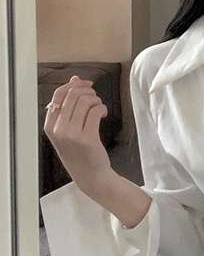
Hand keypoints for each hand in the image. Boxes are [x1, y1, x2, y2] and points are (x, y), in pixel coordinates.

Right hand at [43, 75, 111, 193]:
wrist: (91, 176)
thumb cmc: (80, 152)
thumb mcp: (68, 130)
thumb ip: (69, 106)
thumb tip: (75, 79)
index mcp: (49, 126)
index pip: (58, 95)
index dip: (73, 85)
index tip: (86, 85)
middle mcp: (58, 129)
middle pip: (73, 95)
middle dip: (88, 91)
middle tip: (96, 97)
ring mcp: (71, 134)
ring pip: (85, 101)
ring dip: (96, 99)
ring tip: (99, 107)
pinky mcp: (87, 138)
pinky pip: (95, 111)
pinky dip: (102, 108)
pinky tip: (103, 114)